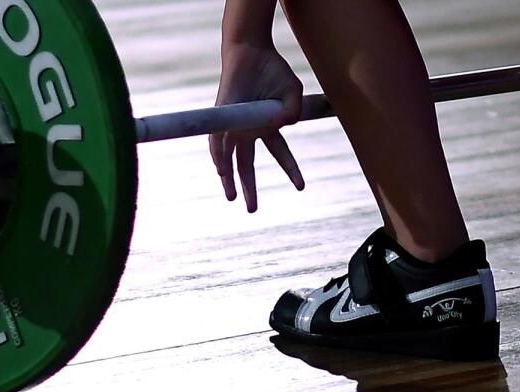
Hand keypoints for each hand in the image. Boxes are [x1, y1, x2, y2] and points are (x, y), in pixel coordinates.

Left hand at [210, 43, 305, 211]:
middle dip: (251, 188)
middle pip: (248, 166)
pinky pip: (218, 142)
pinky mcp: (222, 118)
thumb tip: (283, 125)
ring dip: (230, 180)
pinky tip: (222, 172)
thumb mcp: (292, 92)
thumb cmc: (272, 71)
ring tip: (233, 199)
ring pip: (230, 160)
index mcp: (268, 127)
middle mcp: (249, 131)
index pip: (281, 154)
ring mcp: (234, 126)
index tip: (301, 187)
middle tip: (251, 210)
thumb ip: (293, 110)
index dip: (291, 171)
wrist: (249, 52)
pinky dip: (219, 157)